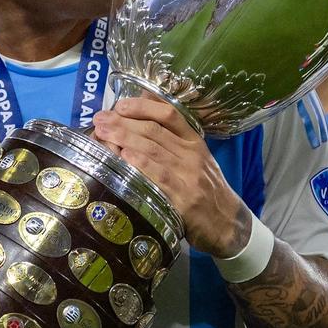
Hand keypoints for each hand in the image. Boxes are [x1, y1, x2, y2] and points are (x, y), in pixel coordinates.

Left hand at [92, 97, 247, 256]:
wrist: (227, 222)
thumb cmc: (204, 187)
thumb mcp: (194, 156)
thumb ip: (171, 135)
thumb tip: (143, 106)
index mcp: (194, 141)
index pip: (169, 114)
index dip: (142, 106)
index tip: (119, 105)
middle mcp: (191, 155)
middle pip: (154, 131)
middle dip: (123, 122)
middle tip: (100, 119)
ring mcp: (189, 176)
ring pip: (153, 151)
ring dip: (125, 139)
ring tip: (103, 134)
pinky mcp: (184, 199)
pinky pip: (160, 177)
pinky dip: (141, 165)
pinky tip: (125, 157)